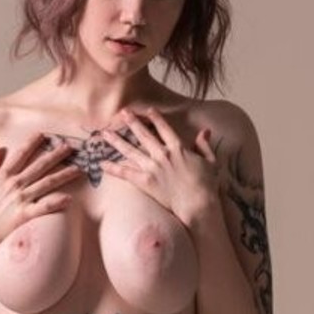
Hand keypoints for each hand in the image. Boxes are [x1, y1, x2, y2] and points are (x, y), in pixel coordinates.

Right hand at [0, 130, 83, 254]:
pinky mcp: (24, 215)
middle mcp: (13, 185)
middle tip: (70, 147)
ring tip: (78, 170)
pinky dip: (56, 202)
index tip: (43, 135)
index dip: (32, 143)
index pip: (20, 154)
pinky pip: (44, 207)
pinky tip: (69, 199)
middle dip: (55, 155)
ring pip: (46, 183)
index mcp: (2, 175)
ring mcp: (20, 200)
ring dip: (64, 175)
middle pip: (39, 166)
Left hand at [99, 107, 220, 228]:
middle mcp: (163, 154)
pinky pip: (126, 174)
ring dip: (117, 141)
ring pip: (131, 151)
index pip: (164, 129)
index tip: (147, 111)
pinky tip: (102, 163)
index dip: (155, 118)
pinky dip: (114, 169)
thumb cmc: (208, 185)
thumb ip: (204, 145)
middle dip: (132, 122)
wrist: (199, 203)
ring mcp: (153, 168)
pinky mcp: (146, 182)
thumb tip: (204, 131)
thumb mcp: (211, 161)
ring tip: (105, 133)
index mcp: (179, 148)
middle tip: (122, 113)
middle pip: (143, 135)